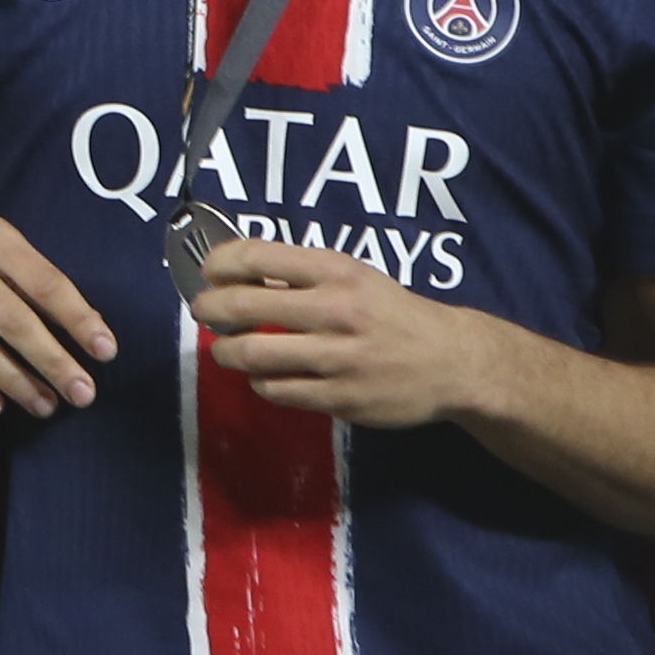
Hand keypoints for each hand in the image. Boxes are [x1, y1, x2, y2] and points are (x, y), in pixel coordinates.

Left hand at [194, 240, 522, 426]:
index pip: (256, 257)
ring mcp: (337, 358)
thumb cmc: (392, 313)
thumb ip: (301, 274)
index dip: (219, 263)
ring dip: (227, 352)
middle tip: (204, 312)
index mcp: (337, 272)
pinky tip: (265, 376)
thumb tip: (237, 271)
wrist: (450, 361)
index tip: (208, 272)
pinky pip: (276, 390)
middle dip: (209, 309)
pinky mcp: (340, 398)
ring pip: (252, 355)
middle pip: (242, 307)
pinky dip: (260, 382)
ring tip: (226, 349)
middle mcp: (335, 311)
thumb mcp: (354, 277)